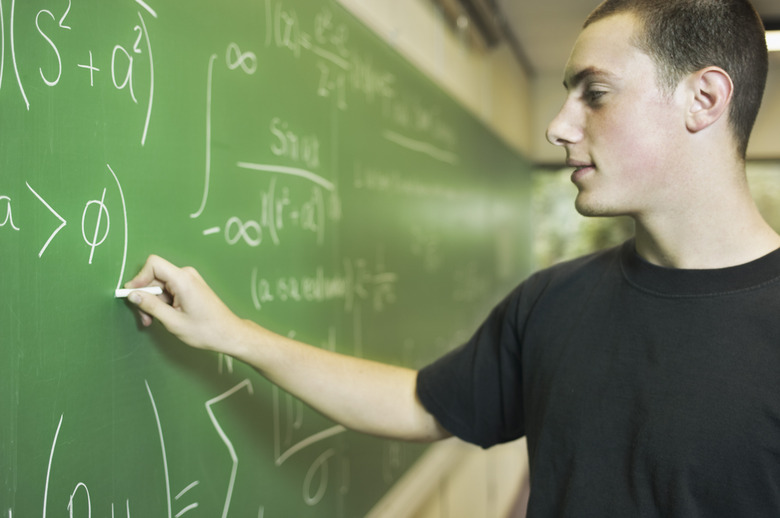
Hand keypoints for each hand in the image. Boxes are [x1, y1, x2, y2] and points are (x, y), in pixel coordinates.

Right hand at [124, 255, 247, 352]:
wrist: (228, 333)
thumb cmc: (205, 330)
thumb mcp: (173, 321)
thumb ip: (151, 306)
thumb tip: (132, 295)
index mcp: (183, 279)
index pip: (153, 264)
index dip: (139, 278)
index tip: (132, 296)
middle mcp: (186, 275)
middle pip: (154, 277)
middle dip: (145, 296)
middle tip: (144, 318)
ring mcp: (189, 280)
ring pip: (160, 285)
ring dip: (153, 302)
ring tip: (153, 321)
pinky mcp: (190, 287)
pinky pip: (169, 289)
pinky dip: (162, 302)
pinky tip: (164, 316)